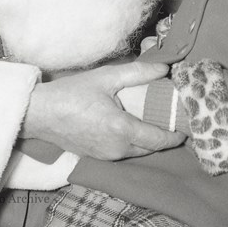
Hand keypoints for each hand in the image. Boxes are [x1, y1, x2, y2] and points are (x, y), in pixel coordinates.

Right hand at [20, 62, 184, 159]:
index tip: (187, 125)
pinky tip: (134, 124)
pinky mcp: (97, 157)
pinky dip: (134, 141)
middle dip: (165, 135)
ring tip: (157, 118)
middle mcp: (117, 149)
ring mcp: (107, 156)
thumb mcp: (107, 76)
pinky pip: (124, 152)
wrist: (40, 113)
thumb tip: (164, 69)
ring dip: (149, 139)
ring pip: (138, 151)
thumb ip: (139, 72)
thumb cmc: (72, 93)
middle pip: (151, 148)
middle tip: (173, 117)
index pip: (159, 139)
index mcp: (122, 130)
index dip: (176, 135)